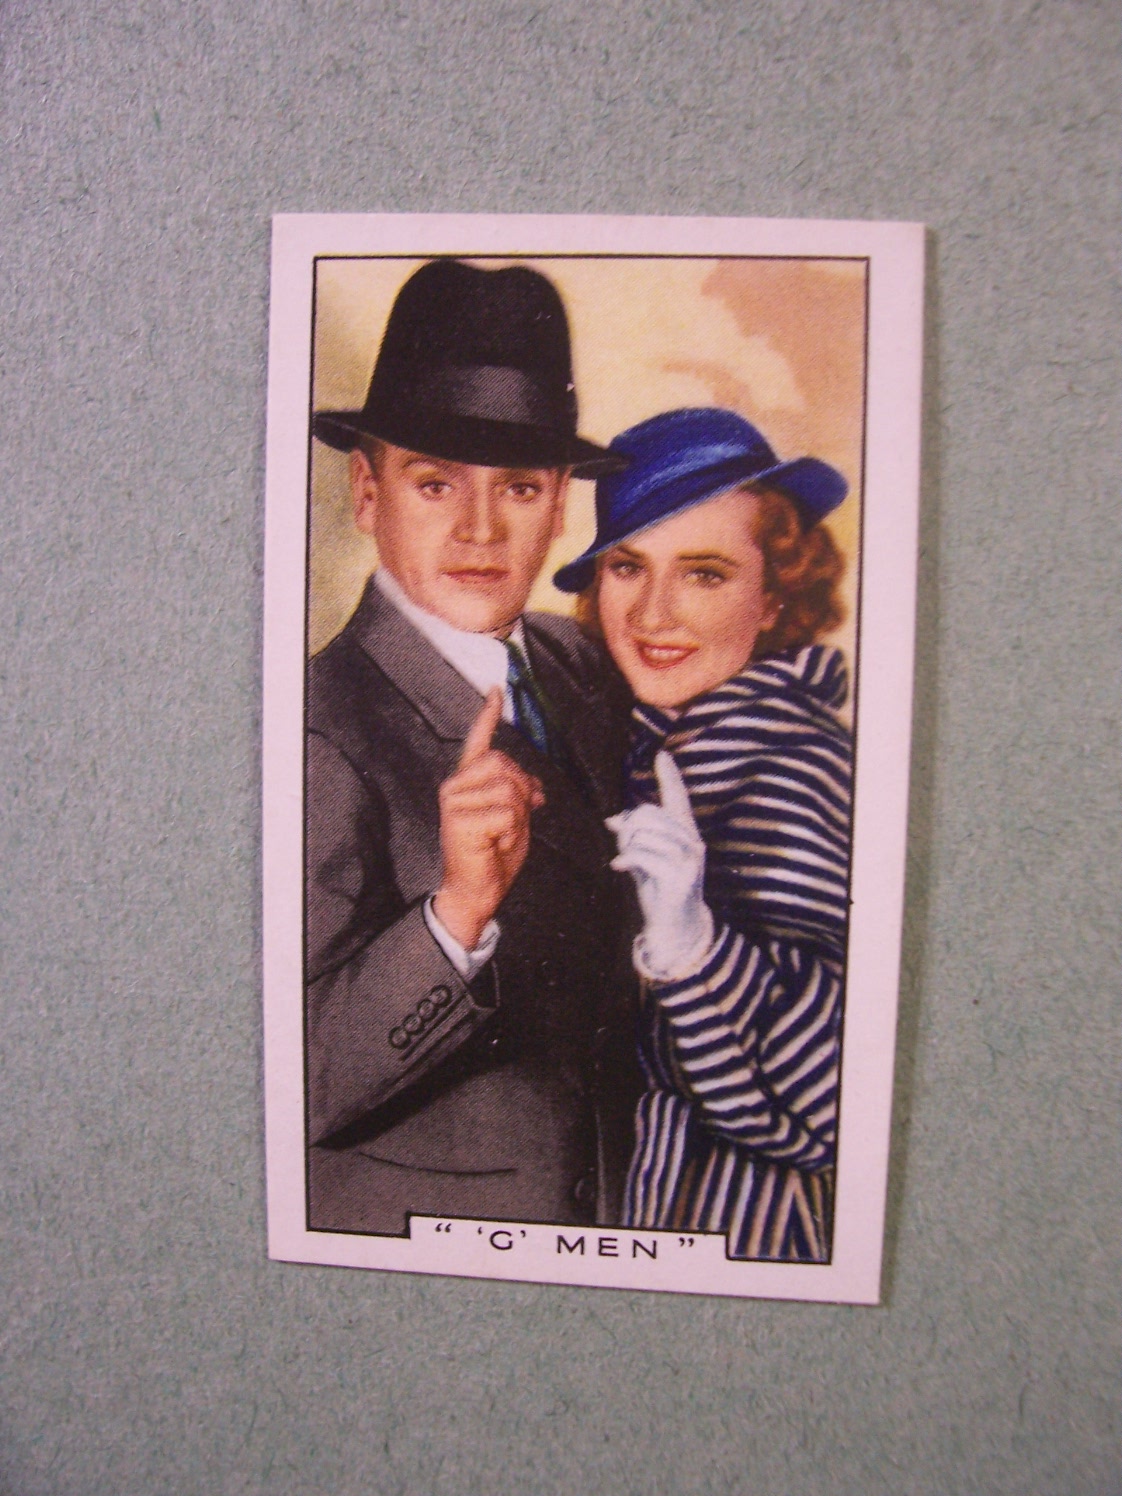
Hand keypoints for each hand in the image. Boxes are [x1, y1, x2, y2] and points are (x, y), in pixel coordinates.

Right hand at [434, 689, 544, 949]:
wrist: (477, 890)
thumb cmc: (492, 856)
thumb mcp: (513, 819)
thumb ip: (520, 797)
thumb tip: (535, 787)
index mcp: (467, 782)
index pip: (479, 742)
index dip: (488, 716)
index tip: (496, 690)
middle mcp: (456, 786)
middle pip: (507, 766)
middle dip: (522, 794)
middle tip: (509, 823)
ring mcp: (454, 801)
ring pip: (509, 789)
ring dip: (517, 817)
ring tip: (500, 836)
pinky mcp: (459, 819)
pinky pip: (506, 813)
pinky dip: (511, 832)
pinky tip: (494, 843)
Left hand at [607, 750, 713, 980]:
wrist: (675, 927)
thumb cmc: (659, 890)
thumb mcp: (645, 859)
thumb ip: (633, 838)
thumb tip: (612, 820)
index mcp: (685, 833)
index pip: (677, 798)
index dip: (670, 777)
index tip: (662, 755)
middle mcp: (692, 842)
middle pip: (649, 815)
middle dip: (628, 828)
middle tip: (622, 847)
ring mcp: (690, 860)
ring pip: (645, 834)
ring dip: (627, 847)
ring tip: (625, 861)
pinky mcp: (682, 878)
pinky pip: (645, 856)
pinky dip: (626, 860)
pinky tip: (619, 867)